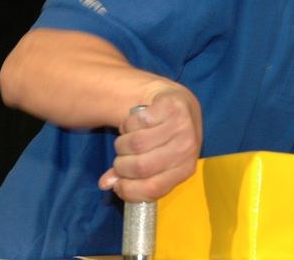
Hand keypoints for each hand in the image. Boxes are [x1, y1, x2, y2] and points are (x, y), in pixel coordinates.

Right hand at [98, 83, 202, 201]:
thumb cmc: (165, 138)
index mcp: (185, 169)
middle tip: (121, 158)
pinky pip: (139, 122)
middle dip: (122, 165)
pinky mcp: (172, 107)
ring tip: (126, 141)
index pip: (153, 188)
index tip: (117, 184)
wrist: (179, 104)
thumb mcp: (155, 160)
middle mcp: (187, 149)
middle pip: (141, 167)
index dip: (129, 189)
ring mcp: (182, 127)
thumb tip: (106, 184)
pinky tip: (136, 124)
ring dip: (122, 144)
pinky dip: (129, 124)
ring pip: (137, 143)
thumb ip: (132, 176)